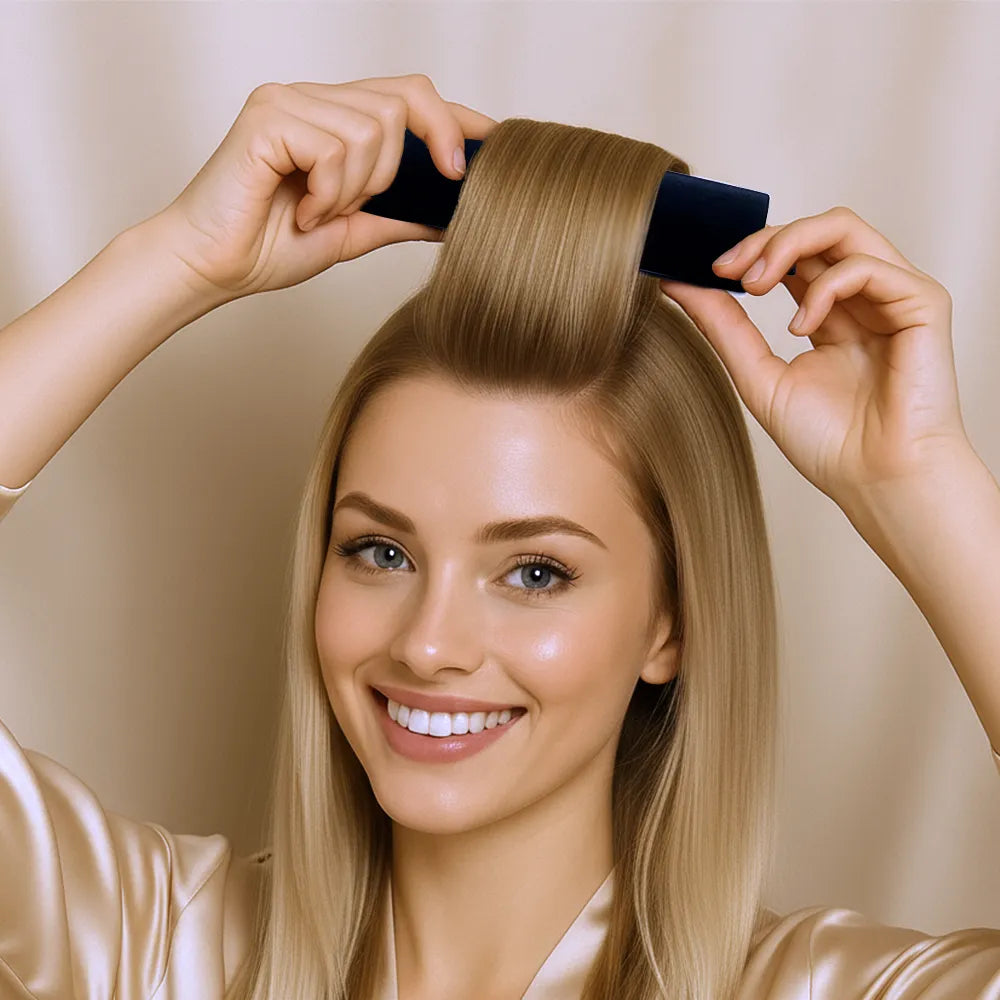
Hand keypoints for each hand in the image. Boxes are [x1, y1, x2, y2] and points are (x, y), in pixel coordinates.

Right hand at [152, 74, 497, 302]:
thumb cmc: (270, 246)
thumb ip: (399, 215)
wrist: (214, 268)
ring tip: (316, 212)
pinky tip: (299, 209)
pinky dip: (327, 192)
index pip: (410, 98)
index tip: (495, 144)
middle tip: (360, 204)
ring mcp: (290, 99)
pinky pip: (335, 147)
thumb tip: (453, 215)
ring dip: (354, 189)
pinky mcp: (268, 116)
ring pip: (373, 129)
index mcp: (336, 118)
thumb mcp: (354, 231)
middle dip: (398, 166)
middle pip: (404, 100)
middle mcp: (315, 97)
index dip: (456, 118)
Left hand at [658, 206, 968, 507]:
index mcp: (829, 315)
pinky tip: (801, 327)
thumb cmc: (829, 442)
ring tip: (754, 285)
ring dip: (787, 244)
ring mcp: (893, 296)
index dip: (749, 250)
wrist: (876, 480)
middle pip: (814, 230)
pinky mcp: (922, 302)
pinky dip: (824, 287)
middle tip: (725, 269)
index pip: (791, 256)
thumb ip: (722, 326)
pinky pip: (867, 265)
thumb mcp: (757, 375)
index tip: (705, 269)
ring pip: (842, 226)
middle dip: (762, 239)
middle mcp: (862, 299)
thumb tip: (676, 283)